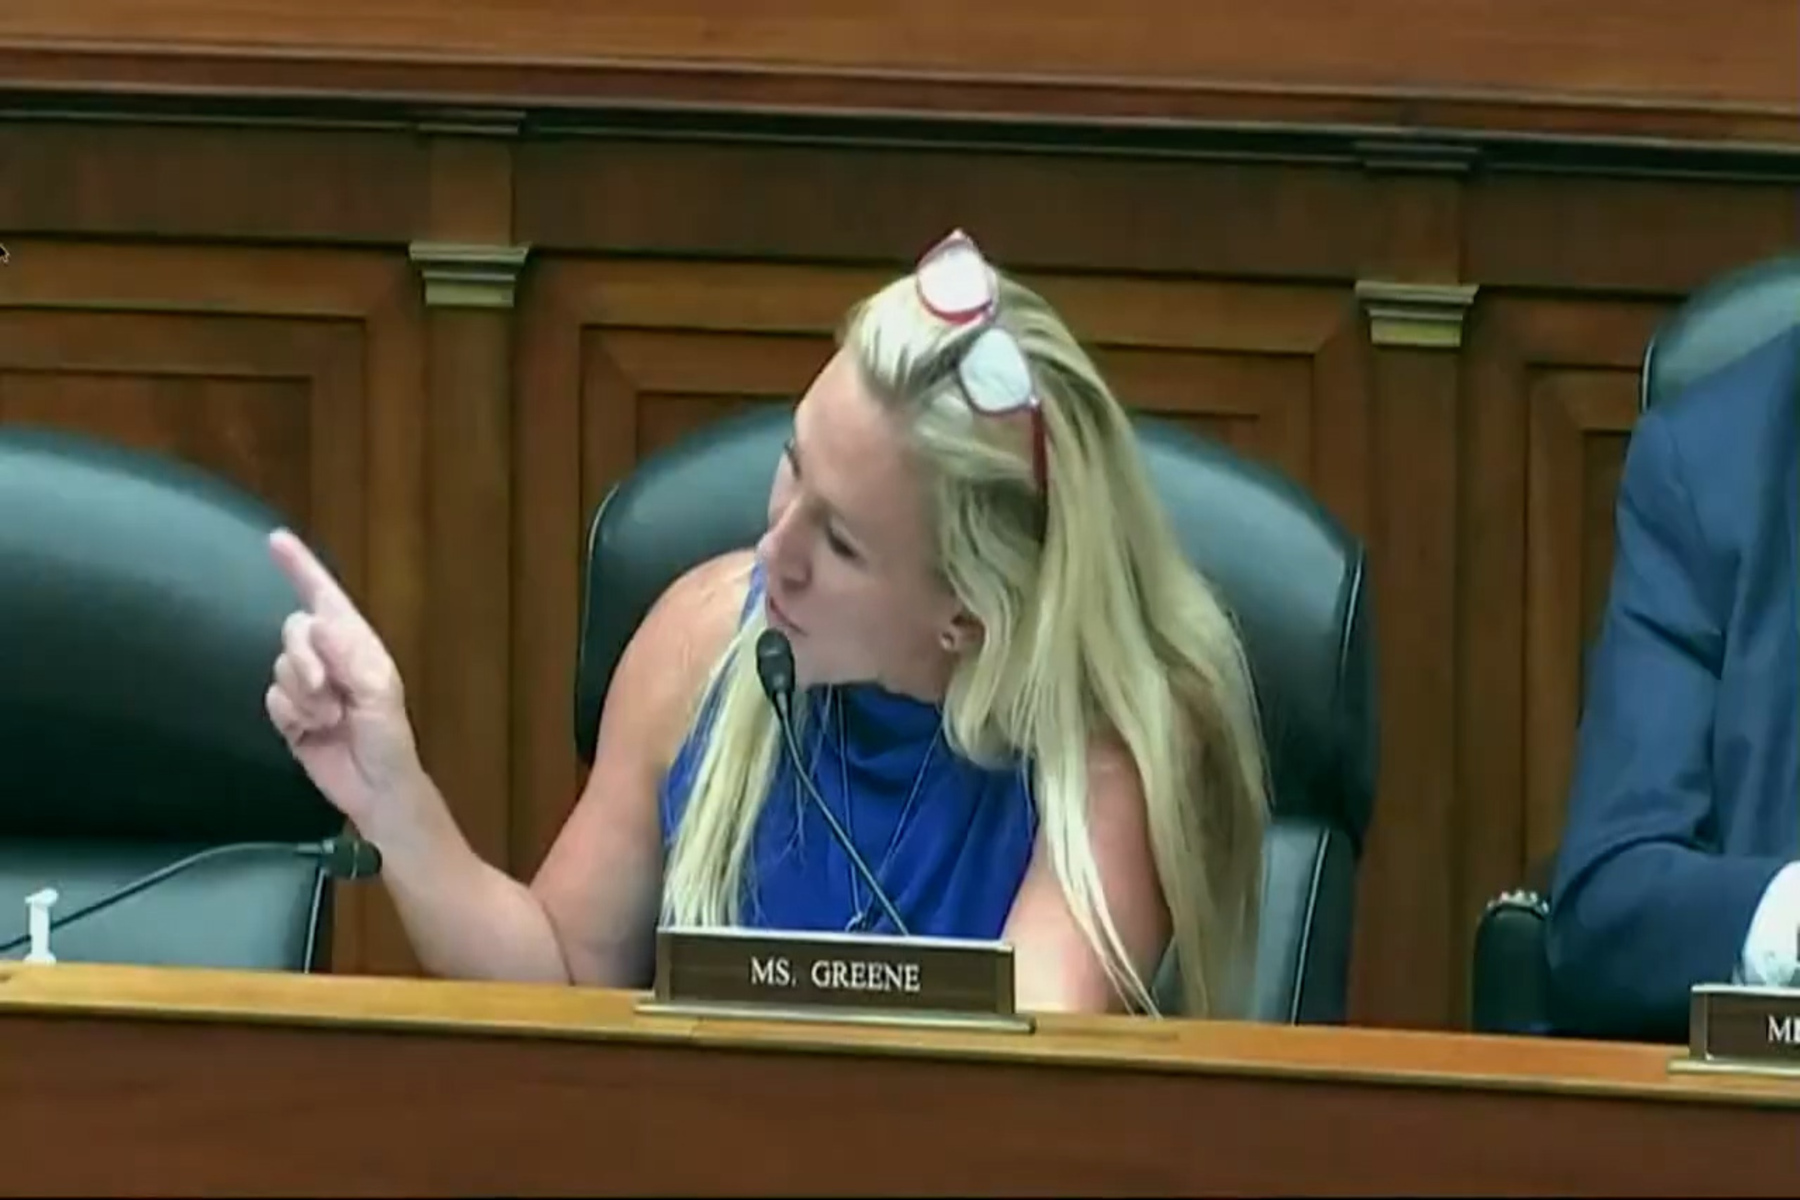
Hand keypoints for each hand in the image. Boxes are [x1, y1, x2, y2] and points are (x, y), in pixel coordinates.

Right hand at [265, 529, 421, 830]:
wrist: (374, 789)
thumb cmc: (389, 741)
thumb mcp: (379, 695)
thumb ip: (350, 657)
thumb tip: (318, 621)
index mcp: (357, 645)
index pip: (325, 597)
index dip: (301, 568)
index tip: (276, 540)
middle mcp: (331, 658)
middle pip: (293, 631)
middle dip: (305, 661)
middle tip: (327, 695)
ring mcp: (309, 686)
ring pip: (281, 668)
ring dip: (303, 697)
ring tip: (331, 720)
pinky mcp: (291, 714)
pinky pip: (272, 700)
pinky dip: (290, 716)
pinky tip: (311, 732)